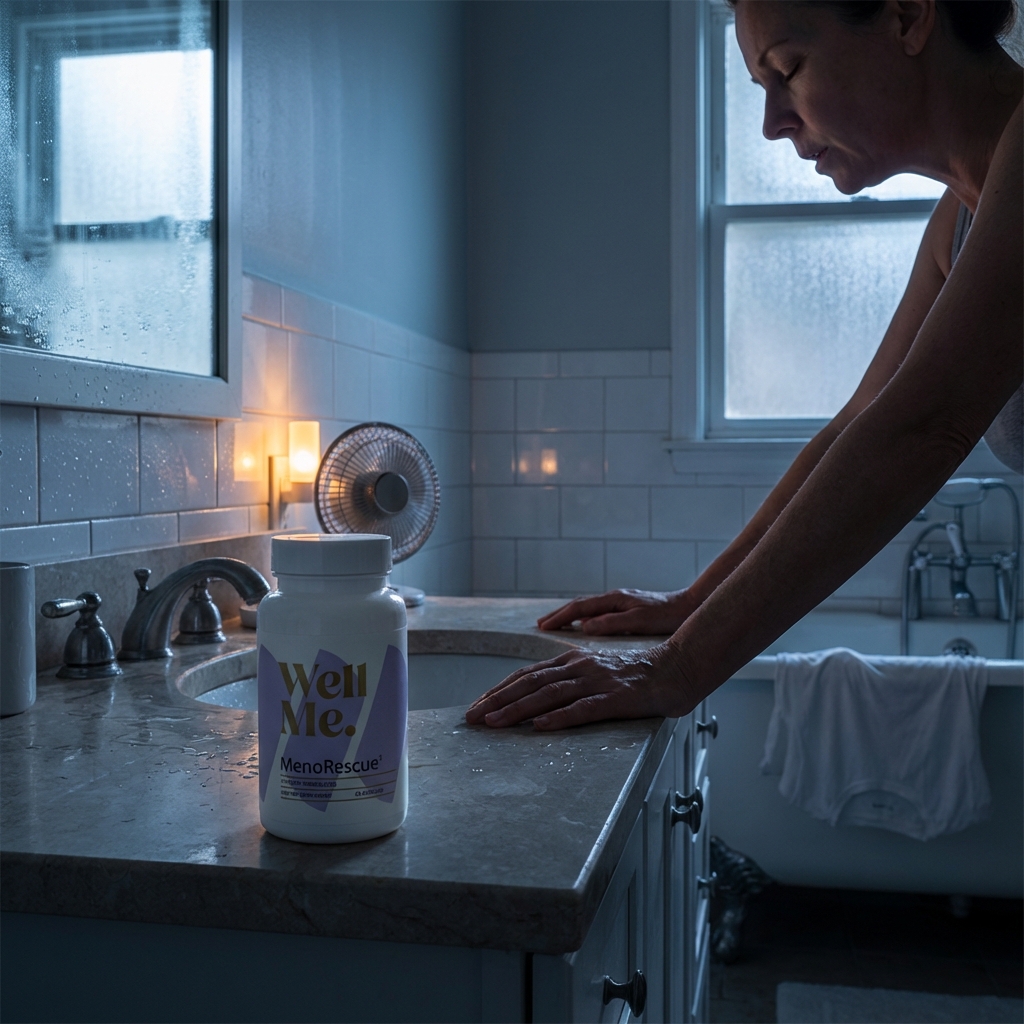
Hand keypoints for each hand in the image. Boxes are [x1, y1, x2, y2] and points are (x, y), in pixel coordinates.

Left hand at [464, 644, 693, 730]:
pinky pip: (584, 709)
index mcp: (572, 662)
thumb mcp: (595, 673)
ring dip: (518, 710)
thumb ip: (569, 683)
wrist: (676, 669)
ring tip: (494, 724)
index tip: (476, 707)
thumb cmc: (636, 677)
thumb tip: (538, 703)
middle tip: (471, 719)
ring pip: (549, 695)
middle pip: (530, 684)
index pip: (526, 676)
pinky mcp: (616, 698)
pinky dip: (559, 717)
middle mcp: (579, 667)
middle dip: (497, 701)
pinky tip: (540, 727)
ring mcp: (597, 681)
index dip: (499, 691)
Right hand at [537, 588, 696, 635]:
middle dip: (559, 615)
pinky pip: (598, 613)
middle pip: (579, 605)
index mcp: (614, 600)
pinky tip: (583, 626)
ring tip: (555, 624)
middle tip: (540, 624)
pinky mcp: (627, 609)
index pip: (579, 608)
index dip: (559, 618)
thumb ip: (612, 623)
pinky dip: (584, 618)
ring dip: (569, 616)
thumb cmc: (667, 615)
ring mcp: (620, 603)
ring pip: (588, 609)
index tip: (542, 626)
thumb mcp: (639, 621)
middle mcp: (614, 599)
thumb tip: (585, 626)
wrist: (690, 607)